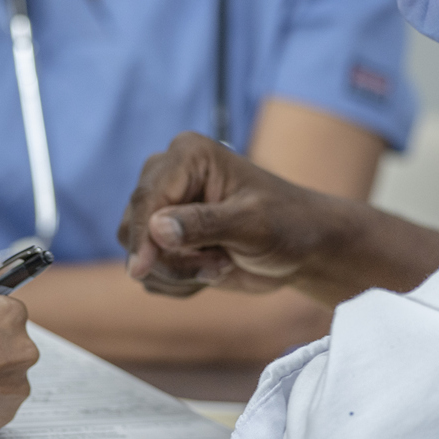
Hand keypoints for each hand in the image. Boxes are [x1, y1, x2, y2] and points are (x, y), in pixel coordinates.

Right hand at [118, 133, 340, 296]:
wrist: (304, 248)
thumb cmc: (287, 223)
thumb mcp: (252, 223)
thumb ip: (204, 224)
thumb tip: (156, 228)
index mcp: (188, 155)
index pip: (147, 196)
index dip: (141, 235)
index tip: (142, 269)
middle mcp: (169, 177)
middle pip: (134, 226)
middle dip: (172, 259)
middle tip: (219, 265)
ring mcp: (164, 209)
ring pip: (140, 255)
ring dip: (180, 273)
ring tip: (222, 265)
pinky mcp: (166, 241)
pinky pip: (152, 274)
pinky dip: (181, 282)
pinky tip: (214, 270)